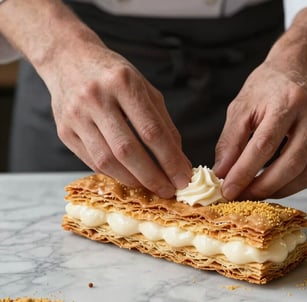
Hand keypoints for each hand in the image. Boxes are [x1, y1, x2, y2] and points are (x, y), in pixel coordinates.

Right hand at [46, 45, 191, 197]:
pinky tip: (129, 177)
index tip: (184, 178)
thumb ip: (162, 122)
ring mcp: (76, 115)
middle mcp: (97, 98)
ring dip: (133, 180)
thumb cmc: (114, 75)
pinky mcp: (64, 130)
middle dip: (152, 176)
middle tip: (169, 190)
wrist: (69, 59)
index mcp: (123, 83)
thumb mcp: (144, 88)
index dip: (170, 160)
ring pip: (107, 161)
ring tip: (150, 186)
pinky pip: (92, 161)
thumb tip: (178, 159)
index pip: (152, 131)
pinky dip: (114, 174)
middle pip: (128, 150)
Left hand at [214, 62, 306, 199]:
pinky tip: (273, 185)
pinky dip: (291, 185)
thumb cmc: (267, 86)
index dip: (244, 172)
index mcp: (288, 101)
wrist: (300, 69)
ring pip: (305, 174)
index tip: (227, 190)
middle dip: (262, 187)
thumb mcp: (241, 107)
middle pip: (290, 164)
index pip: (264, 145)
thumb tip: (221, 173)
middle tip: (241, 197)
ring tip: (254, 193)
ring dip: (277, 190)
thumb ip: (230, 141)